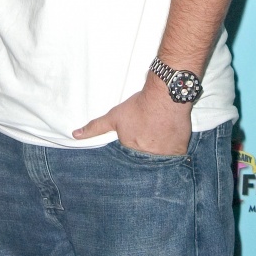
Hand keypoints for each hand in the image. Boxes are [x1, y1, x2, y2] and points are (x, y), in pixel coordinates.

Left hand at [72, 77, 191, 155]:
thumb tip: (75, 135)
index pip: (130, 154)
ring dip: (160, 148)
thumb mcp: (114, 116)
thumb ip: (95, 127)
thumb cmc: (139, 106)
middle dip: (146, 148)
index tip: (138, 135)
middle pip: (145, 156)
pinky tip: (170, 137)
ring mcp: (165, 156)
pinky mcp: (180, 151)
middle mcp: (147, 157)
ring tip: (159, 133)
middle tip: (150, 132)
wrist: (166, 97)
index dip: (134, 143)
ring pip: (161, 157)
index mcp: (131, 151)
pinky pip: (176, 156)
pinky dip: (173, 149)